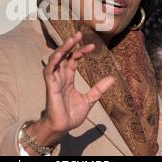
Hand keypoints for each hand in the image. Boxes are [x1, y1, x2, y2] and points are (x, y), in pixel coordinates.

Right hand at [25, 31, 114, 149]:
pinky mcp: (50, 85)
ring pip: (56, 59)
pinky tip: (60, 53)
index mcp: (68, 79)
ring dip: (63, 48)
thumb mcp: (89, 100)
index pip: (73, 60)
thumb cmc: (71, 115)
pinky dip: (54, 60)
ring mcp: (54, 80)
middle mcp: (60, 76)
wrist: (62, 127)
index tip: (92, 47)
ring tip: (72, 39)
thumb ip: (98, 89)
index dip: (81, 52)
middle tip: (79, 33)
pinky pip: (49, 70)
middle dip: (70, 44)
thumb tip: (112, 78)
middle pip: (64, 56)